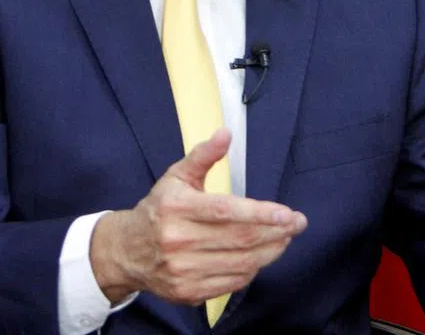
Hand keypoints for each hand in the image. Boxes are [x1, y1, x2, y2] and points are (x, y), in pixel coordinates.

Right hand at [90, 128, 306, 304]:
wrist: (126, 251)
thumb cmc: (159, 208)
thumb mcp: (177, 176)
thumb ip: (203, 155)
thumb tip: (225, 134)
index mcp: (177, 207)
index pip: (226, 211)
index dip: (261, 213)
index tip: (288, 213)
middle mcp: (178, 240)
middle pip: (239, 239)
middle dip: (276, 232)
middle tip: (297, 224)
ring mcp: (182, 269)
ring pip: (240, 263)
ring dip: (270, 251)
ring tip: (285, 238)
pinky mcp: (187, 291)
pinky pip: (231, 283)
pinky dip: (252, 270)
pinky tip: (261, 256)